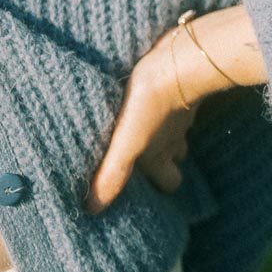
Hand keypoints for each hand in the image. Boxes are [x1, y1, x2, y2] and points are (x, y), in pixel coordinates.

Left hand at [86, 40, 198, 214]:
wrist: (176, 62)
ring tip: (137, 126)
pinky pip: (173, 102)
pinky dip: (162, 105)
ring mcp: (178, 113)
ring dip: (161, 131)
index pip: (169, 183)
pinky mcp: (176, 88)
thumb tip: (93, 209)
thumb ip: (113, 173)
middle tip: (141, 156)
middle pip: (175, 157)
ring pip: (174, 130)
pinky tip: (145, 96)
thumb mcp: (128, 142)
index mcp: (157, 154)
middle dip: (162, 160)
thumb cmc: (150, 105)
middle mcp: (171, 138)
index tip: (142, 189)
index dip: (159, 186)